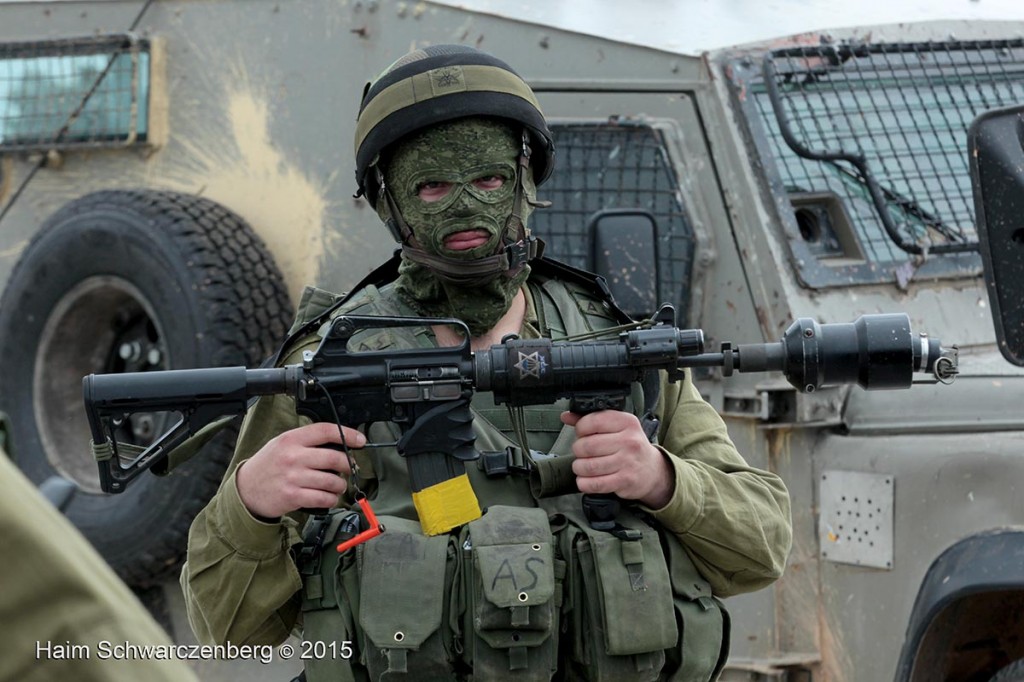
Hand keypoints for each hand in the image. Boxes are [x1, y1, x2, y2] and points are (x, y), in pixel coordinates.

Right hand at [236, 422, 364, 518]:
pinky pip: (324, 498)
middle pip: (334, 458)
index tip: (360, 440)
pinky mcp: (293, 496)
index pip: (325, 430)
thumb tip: (340, 444)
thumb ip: (307, 441)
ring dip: (341, 484)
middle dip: (348, 464)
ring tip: (338, 484)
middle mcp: (293, 457)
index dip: (347, 434)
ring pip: (332, 481)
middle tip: (349, 467)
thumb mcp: (282, 444)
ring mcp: (293, 478)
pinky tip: (329, 497)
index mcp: (292, 439)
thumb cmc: (268, 465)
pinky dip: (332, 499)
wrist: (246, 489)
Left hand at [561, 411, 674, 508]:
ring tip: (582, 466)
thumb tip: (566, 416)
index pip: (593, 421)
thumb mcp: (617, 427)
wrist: (652, 470)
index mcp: (626, 422)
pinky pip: (595, 484)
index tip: (582, 434)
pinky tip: (585, 479)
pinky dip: (584, 483)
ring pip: (588, 466)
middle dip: (578, 450)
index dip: (580, 429)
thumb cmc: (630, 446)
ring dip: (579, 467)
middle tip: (582, 452)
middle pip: (587, 445)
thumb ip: (591, 420)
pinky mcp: (624, 481)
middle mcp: (629, 441)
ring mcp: (627, 462)